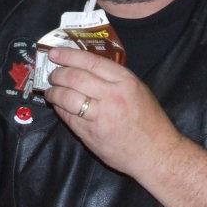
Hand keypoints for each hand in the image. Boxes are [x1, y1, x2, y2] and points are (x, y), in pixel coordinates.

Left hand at [43, 47, 181, 177]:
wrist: (155, 153)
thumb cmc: (149, 120)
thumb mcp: (138, 90)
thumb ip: (114, 79)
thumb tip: (85, 68)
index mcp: (125, 81)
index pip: (90, 62)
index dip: (69, 56)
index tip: (55, 53)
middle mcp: (112, 96)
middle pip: (75, 78)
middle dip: (58, 74)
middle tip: (52, 74)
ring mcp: (100, 116)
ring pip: (67, 97)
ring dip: (54, 92)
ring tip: (51, 91)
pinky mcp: (90, 134)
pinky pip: (68, 117)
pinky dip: (60, 109)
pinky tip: (58, 106)